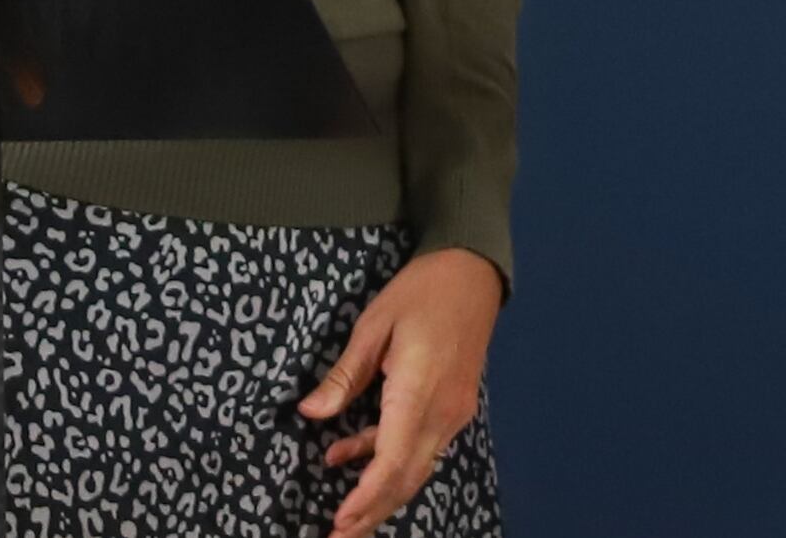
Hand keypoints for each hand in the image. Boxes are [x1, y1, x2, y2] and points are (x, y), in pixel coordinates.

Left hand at [300, 245, 502, 535]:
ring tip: (343, 516)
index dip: (366, 497)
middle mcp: (441, 412)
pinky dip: (388, 461)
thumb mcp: (373, 325)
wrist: (473, 272)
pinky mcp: (453, 406)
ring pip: (415, 468)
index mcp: (418, 392)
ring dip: (380, 494)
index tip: (339, 522)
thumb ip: (345, 375)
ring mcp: (452, 412)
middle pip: (407, 478)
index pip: (393, 461)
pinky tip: (348, 456)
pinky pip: (420, 446)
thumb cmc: (422, 291)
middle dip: (372, 514)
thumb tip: (312, 413)